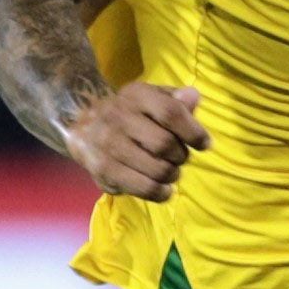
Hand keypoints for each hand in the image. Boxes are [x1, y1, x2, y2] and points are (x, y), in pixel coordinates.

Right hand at [66, 83, 208, 200]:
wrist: (83, 124)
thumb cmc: (130, 112)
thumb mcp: (151, 97)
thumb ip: (175, 100)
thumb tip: (194, 97)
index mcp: (136, 95)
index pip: (170, 112)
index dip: (193, 131)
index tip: (204, 144)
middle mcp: (119, 117)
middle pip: (164, 144)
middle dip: (181, 156)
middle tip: (180, 158)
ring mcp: (110, 145)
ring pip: (157, 170)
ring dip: (172, 175)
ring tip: (171, 172)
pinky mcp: (105, 170)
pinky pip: (144, 188)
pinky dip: (161, 193)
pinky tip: (164, 189)